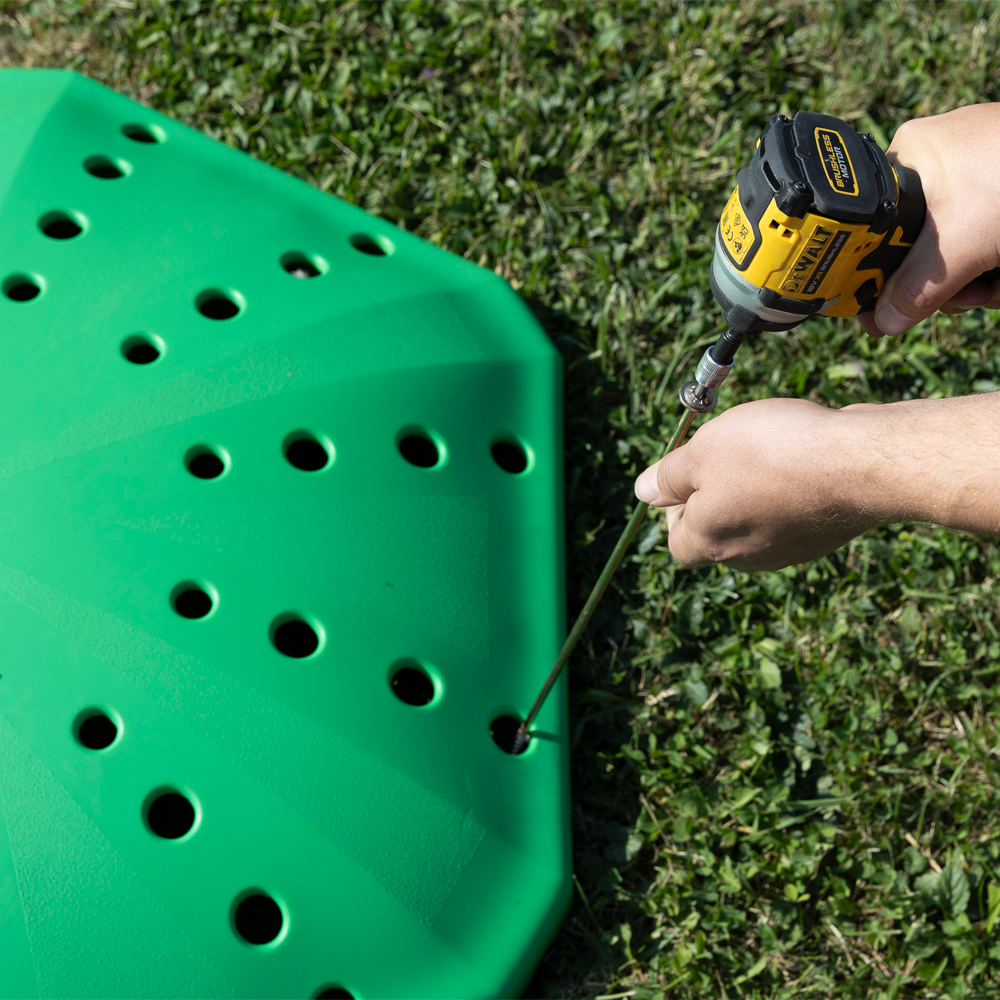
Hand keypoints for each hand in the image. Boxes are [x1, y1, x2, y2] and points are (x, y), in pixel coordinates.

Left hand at [633, 394, 999, 570]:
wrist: (861, 463)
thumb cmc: (772, 454)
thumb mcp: (702, 452)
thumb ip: (668, 476)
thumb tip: (643, 492)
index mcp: (711, 543)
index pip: (677, 544)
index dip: (674, 510)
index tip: (689, 475)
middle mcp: (749, 557)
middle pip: (716, 535)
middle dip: (713, 497)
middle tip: (726, 455)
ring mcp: (791, 549)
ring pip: (755, 523)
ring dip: (752, 490)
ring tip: (766, 450)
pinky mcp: (824, 534)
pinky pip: (791, 514)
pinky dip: (788, 489)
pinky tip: (800, 456)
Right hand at [858, 103, 999, 336]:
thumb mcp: (960, 247)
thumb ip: (916, 290)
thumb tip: (883, 322)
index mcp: (908, 157)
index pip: (871, 228)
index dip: (876, 273)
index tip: (882, 309)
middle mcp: (935, 160)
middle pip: (914, 244)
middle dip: (942, 283)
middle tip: (963, 297)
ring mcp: (974, 171)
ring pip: (953, 247)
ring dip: (975, 280)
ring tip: (996, 283)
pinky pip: (983, 234)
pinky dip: (995, 262)